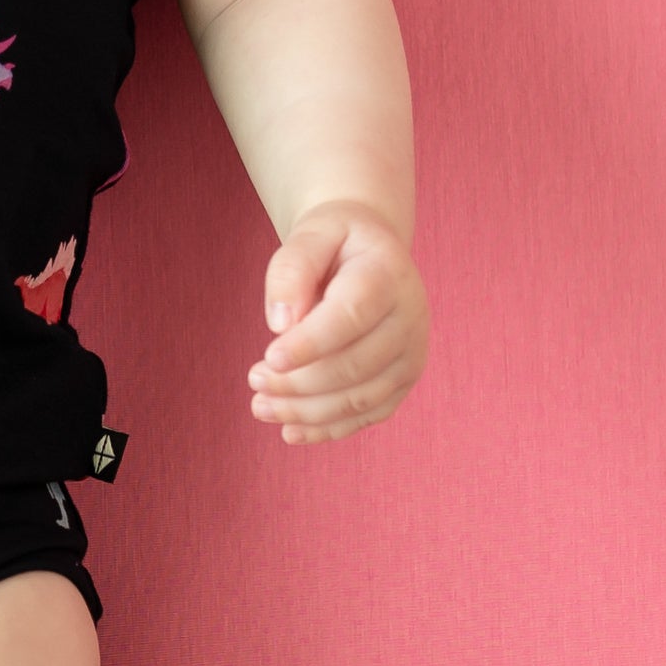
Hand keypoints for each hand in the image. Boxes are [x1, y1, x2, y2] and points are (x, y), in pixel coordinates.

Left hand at [248, 200, 427, 444]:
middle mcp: (411, 317)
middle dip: (299, 381)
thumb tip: (280, 323)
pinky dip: (329, 429)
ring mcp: (411, 353)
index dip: (311, 343)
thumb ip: (291, 270)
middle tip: (253, 379)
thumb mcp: (311, 234)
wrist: (371, 251)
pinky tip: (290, 431)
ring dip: (307, 411)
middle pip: (355, 364)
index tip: (270, 358)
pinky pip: (368, 415)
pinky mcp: (403, 380)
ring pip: (361, 398)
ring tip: (261, 406)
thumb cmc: (335, 242)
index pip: (352, 316)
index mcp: (389, 274)